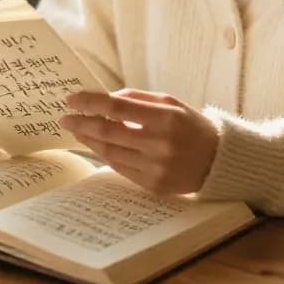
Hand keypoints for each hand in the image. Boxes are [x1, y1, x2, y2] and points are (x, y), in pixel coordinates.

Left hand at [59, 89, 219, 194]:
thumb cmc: (191, 126)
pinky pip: (120, 168)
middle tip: (65, 118)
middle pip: (108, 132)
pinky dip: (105, 155)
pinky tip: (97, 146)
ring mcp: (156, 168)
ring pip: (110, 152)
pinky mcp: (153, 185)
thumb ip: (136, 98)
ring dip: (89, 141)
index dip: (90, 102)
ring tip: (78, 131)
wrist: (219, 161)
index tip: (71, 99)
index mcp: (164, 118)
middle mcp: (159, 144)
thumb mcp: (170, 102)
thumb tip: (104, 98)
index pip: (117, 107)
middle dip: (82, 124)